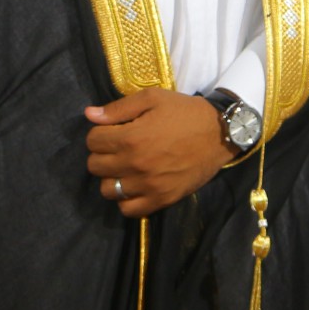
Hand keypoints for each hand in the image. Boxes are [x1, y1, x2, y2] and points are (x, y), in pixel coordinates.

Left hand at [84, 90, 235, 217]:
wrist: (220, 133)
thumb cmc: (185, 112)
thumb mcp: (152, 99)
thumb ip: (118, 108)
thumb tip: (89, 114)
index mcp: (131, 137)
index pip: (92, 141)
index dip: (99, 133)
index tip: (112, 131)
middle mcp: (136, 164)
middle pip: (95, 166)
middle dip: (102, 154)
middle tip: (118, 148)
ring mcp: (148, 185)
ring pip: (108, 190)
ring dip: (112, 178)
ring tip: (125, 168)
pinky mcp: (162, 199)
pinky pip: (129, 210)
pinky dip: (126, 200)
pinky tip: (135, 186)